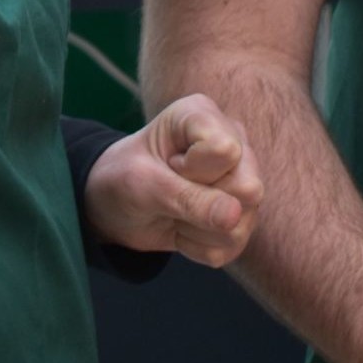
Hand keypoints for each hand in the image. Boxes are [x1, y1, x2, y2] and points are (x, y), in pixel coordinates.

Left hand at [82, 93, 264, 266]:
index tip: (169, 166)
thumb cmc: (124, 177)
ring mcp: (241, 179)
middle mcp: (232, 142)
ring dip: (197, 228)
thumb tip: (234, 217)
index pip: (225, 151)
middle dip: (201, 203)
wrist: (114, 206)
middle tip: (172, 190)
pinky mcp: (240, 216)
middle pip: (247, 187)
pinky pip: (232, 244)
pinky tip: (183, 226)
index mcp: (204, 116)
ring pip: (244, 220)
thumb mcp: (143, 183)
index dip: (193, 171)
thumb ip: (187, 198)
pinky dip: (199, 246)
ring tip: (175, 209)